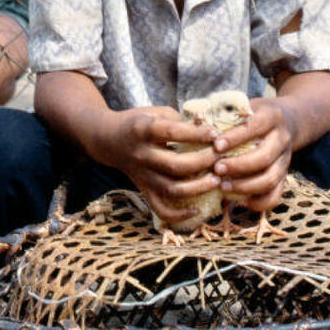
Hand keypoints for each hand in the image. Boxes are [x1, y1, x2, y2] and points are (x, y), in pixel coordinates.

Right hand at [112, 106, 220, 230]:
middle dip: (204, 161)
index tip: (215, 133)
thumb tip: (209, 129)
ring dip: (198, 187)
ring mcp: (143, 176)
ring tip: (217, 179)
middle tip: (220, 156)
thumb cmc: (139, 123)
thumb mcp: (156, 112)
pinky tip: (198, 209)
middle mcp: (142, 156)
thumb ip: (181, 119)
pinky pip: (161, 209)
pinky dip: (179, 216)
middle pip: (175, 165)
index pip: (173, 133)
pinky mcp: (144, 190)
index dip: (197, 134)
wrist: (108, 140)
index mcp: (143, 131)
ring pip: (172, 190)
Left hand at [209, 98, 294, 212]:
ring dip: (245, 186)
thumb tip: (194, 123)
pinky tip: (239, 201)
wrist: (286, 120)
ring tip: (222, 186)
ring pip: (271, 178)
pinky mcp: (284, 176)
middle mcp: (282, 138)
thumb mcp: (242, 107)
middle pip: (264, 157)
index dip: (235, 138)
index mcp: (271, 116)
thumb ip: (223, 113)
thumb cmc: (252, 114)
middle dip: (238, 166)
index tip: (216, 146)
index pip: (255, 127)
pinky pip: (276, 195)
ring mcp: (285, 159)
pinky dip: (258, 202)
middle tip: (216, 169)